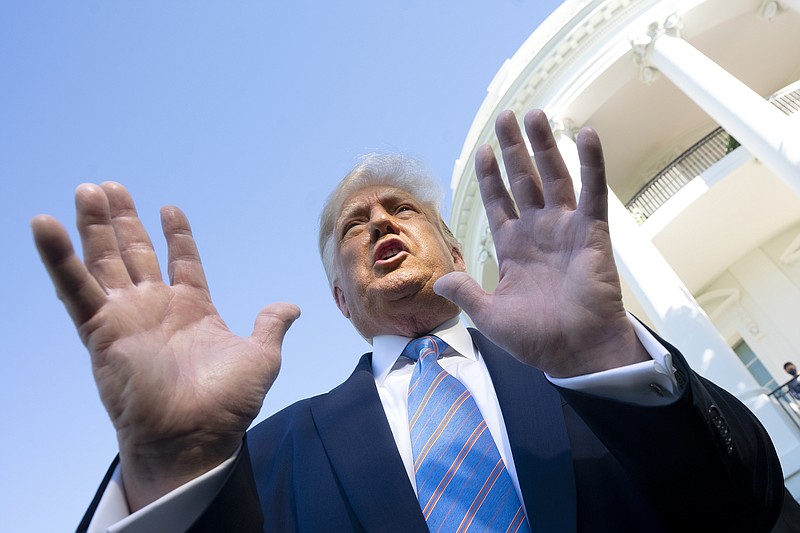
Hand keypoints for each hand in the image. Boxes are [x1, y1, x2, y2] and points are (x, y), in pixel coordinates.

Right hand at [31, 183, 298, 509]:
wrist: (194, 439)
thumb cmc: (226, 405)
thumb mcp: (261, 357)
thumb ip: (270, 326)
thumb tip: (291, 307)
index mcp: (192, 309)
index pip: (182, 261)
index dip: (176, 235)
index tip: (169, 208)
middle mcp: (156, 308)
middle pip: (134, 253)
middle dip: (123, 220)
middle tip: (109, 186)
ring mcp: (127, 317)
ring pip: (104, 261)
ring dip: (94, 226)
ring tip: (88, 190)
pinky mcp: (101, 330)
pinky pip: (74, 289)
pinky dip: (58, 257)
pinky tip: (45, 224)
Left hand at [435, 109, 647, 377]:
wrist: (578, 353)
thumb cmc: (538, 339)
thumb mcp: (490, 316)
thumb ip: (466, 293)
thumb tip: (438, 282)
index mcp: (513, 248)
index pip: (498, 202)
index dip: (490, 177)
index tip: (482, 151)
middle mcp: (538, 232)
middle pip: (522, 180)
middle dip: (512, 149)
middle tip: (505, 117)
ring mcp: (565, 229)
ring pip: (553, 177)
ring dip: (544, 146)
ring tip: (534, 115)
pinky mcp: (592, 232)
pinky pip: (593, 192)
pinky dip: (591, 163)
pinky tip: (586, 134)